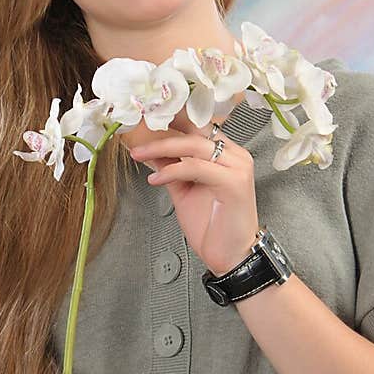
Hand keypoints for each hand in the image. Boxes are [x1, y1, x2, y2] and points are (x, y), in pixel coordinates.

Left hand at [130, 123, 258, 276]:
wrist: (230, 256)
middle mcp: (235, 156)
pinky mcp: (234, 182)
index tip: (147, 117)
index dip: (173, 119)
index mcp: (227, 154)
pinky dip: (173, 170)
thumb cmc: (212, 226)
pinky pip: (197, 167)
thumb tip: (152, 152)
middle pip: (194, 132)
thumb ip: (171, 168)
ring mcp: (237, 167)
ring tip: (138, 155)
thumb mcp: (184, 191)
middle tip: (136, 139)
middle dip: (161, 133)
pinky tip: (156, 179)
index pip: (199, 127)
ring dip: (161, 149)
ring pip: (194, 146)